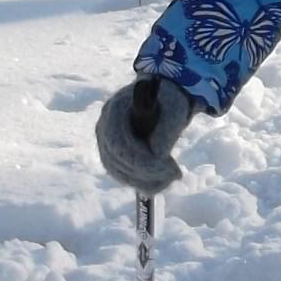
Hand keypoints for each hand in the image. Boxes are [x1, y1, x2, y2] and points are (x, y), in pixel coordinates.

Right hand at [95, 76, 194, 191]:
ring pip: (118, 171)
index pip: (118, 142)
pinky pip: (123, 174)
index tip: (166, 166)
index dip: (139, 159)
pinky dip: (143, 182)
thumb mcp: (174, 109)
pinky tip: (163, 182)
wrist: (165, 98)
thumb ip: (165, 130)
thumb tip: (157, 155)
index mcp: (115, 109)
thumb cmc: (170, 99)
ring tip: (171, 177)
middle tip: (174, 174)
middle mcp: (105, 126)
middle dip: (145, 172)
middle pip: (115, 159)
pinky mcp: (114, 154)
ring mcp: (107, 141)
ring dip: (145, 180)